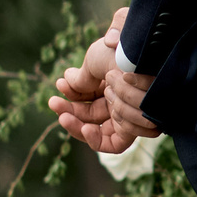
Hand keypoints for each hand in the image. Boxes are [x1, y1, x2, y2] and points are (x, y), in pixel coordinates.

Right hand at [47, 7, 158, 152]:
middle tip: (54, 103)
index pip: (86, 105)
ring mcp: (129, 116)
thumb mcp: (97, 61)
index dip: (69, 102)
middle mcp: (121, 103)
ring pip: (99, 133)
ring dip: (77, 127)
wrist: (143, 52)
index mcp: (111, 87)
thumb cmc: (123, 52)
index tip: (58, 91)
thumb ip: (82, 77)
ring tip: (63, 116)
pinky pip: (116, 145)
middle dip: (68, 114)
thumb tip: (65, 82)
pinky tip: (85, 128)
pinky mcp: (136, 129)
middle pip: (90, 120)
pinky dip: (98, 141)